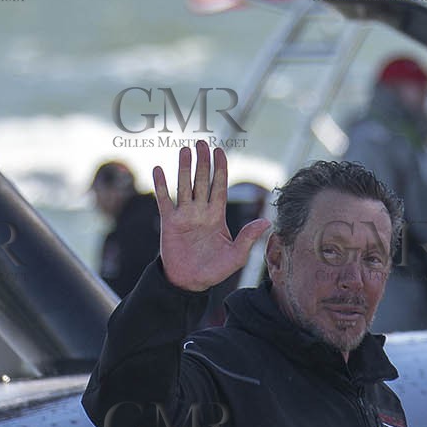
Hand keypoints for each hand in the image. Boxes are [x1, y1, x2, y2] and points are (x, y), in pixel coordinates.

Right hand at [153, 141, 271, 292]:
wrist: (190, 282)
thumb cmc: (214, 270)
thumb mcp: (236, 256)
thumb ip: (248, 238)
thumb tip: (267, 222)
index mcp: (216, 216)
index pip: (219, 187)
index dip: (220, 169)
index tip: (219, 151)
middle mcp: (200, 211)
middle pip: (201, 181)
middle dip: (202, 162)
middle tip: (201, 143)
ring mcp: (184, 215)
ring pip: (184, 186)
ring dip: (184, 168)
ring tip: (184, 150)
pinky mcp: (169, 223)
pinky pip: (164, 200)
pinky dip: (161, 186)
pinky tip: (159, 170)